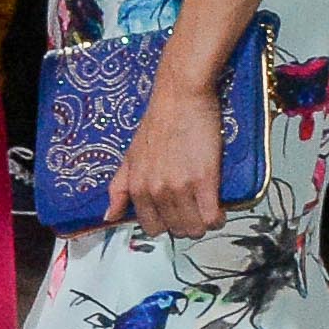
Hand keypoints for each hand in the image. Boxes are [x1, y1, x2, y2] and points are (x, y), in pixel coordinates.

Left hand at [107, 72, 226, 238]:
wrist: (180, 98)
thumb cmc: (156, 124)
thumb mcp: (129, 157)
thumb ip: (118, 189)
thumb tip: (109, 217)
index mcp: (137, 187)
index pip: (151, 227)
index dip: (166, 224)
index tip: (175, 214)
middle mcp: (156, 191)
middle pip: (175, 229)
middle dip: (186, 224)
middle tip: (193, 209)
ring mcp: (180, 187)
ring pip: (194, 227)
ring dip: (203, 223)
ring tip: (207, 208)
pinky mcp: (204, 180)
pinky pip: (212, 217)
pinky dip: (217, 218)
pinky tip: (218, 207)